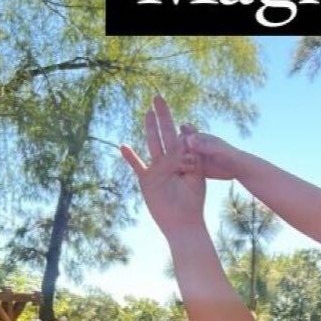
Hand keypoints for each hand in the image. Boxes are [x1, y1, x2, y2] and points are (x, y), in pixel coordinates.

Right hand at [120, 96, 205, 238]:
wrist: (183, 223)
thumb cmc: (193, 203)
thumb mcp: (196, 177)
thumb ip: (194, 157)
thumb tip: (189, 135)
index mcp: (185, 160)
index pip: (182, 137)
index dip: (182, 126)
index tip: (183, 115)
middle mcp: (170, 161)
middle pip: (165, 134)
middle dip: (163, 116)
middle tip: (158, 97)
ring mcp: (157, 169)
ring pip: (152, 143)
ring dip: (150, 128)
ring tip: (147, 112)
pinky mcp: (147, 179)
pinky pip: (137, 165)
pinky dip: (130, 157)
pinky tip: (123, 145)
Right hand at [181, 127, 243, 180]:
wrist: (238, 168)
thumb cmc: (230, 155)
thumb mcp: (217, 149)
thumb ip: (204, 145)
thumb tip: (189, 139)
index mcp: (197, 138)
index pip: (182, 137)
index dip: (179, 142)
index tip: (181, 150)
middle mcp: (193, 148)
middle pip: (178, 149)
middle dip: (176, 155)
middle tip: (179, 162)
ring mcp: (194, 159)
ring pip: (180, 161)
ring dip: (179, 166)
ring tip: (182, 171)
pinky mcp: (196, 170)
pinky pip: (186, 172)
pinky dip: (185, 175)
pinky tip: (185, 179)